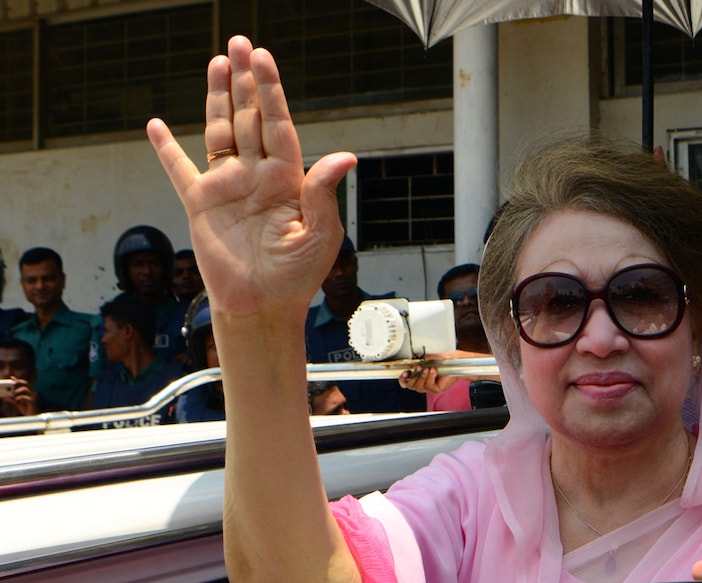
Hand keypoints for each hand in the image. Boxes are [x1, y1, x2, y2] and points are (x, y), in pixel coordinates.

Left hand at [1, 378, 37, 416]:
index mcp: (30, 392)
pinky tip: (16, 399)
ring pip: (25, 389)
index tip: (12, 378)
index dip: (18, 380)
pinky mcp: (33, 401)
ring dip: (17, 391)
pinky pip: (26, 397)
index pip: (25, 383)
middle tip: (11, 384)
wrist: (32, 417)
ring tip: (13, 395)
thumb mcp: (18, 403)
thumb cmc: (26, 409)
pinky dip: (19, 397)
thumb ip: (12, 400)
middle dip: (18, 382)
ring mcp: (34, 396)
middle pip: (26, 383)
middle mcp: (33, 392)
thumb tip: (5, 398)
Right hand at [146, 36, 356, 317]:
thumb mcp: (319, 234)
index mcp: (288, 179)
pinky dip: (166, 149)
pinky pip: (180, 170)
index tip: (264, 59)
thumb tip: (346, 156)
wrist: (263, 307)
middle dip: (246, 82)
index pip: (278, 124)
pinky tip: (157, 125)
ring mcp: (228, 187)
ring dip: (217, 99)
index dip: (271, 92)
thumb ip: (323, 192)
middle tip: (240, 43)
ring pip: (220, 132)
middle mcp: (258, 175)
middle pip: (249, 118)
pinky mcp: (200, 205)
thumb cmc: (298, 276)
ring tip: (218, 63)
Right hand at [397, 349, 493, 392]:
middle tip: (419, 367)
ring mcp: (428, 387)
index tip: (405, 372)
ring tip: (427, 368)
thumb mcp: (428, 357)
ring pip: (419, 387)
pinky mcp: (436, 389)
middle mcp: (422, 383)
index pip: (405, 382)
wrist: (454, 362)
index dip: (403, 379)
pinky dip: (430, 378)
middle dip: (413, 376)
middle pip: (411, 385)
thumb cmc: (442, 359)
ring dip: (422, 376)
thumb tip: (412, 357)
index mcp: (417, 376)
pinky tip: (434, 371)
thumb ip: (419, 358)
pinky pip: (429, 386)